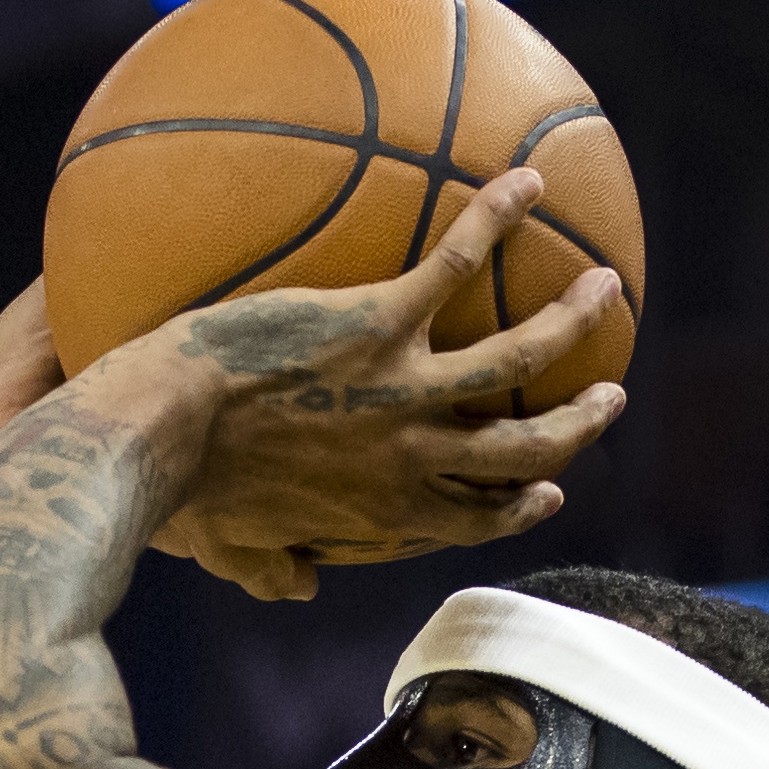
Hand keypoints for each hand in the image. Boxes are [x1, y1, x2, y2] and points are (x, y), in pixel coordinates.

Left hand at [108, 169, 626, 599]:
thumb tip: (293, 587)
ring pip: (519, 358)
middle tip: (609, 396)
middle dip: (577, 427)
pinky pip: (455, 261)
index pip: (476, 518)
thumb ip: (273, 567)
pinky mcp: (377, 321)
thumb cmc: (183, 495)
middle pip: (525, 451)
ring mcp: (405, 388)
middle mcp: (415, 457)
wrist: (160, 435)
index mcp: (386, 510)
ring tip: (605, 287)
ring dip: (572, 321)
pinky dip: (497, 219)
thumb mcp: (236, 547)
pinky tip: (526, 182)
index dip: (524, 506)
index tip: (552, 489)